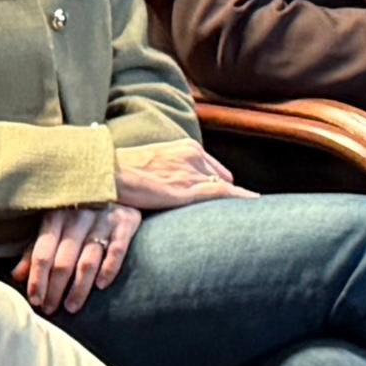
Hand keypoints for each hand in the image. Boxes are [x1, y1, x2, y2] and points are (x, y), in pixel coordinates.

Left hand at [15, 203, 138, 313]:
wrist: (120, 187)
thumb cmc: (78, 213)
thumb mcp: (54, 227)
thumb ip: (35, 250)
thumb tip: (16, 276)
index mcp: (55, 216)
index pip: (42, 253)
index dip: (37, 279)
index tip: (34, 300)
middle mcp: (77, 217)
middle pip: (63, 261)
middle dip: (55, 289)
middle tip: (50, 309)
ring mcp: (102, 219)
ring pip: (88, 261)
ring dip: (79, 288)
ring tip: (72, 307)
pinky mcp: (125, 222)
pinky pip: (117, 250)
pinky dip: (109, 269)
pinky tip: (101, 286)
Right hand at [111, 138, 250, 210]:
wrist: (108, 173)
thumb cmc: (121, 172)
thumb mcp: (149, 165)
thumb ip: (167, 172)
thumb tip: (167, 187)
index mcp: (185, 147)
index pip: (212, 168)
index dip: (214, 184)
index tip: (219, 197)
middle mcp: (194, 156)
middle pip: (220, 178)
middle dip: (222, 193)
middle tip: (228, 213)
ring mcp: (193, 172)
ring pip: (224, 188)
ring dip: (231, 201)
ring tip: (246, 217)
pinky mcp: (189, 189)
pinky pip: (225, 193)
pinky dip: (242, 199)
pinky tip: (257, 205)